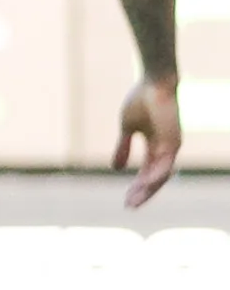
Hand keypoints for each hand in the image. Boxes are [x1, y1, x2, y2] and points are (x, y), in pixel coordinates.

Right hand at [116, 75, 181, 207]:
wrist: (153, 83)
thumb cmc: (141, 100)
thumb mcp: (126, 128)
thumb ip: (123, 147)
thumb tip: (115, 168)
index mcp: (155, 145)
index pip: (147, 172)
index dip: (136, 186)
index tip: (125, 200)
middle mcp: (165, 149)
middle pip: (155, 178)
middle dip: (142, 193)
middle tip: (129, 206)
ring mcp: (171, 146)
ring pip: (161, 175)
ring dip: (148, 189)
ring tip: (133, 200)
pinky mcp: (173, 141)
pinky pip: (165, 164)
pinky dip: (155, 176)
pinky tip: (145, 184)